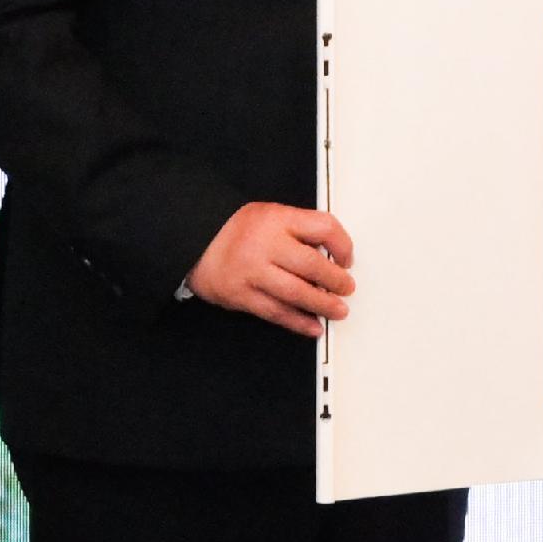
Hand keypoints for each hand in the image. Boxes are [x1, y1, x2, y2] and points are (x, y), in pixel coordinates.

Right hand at [186, 202, 354, 338]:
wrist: (195, 241)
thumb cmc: (238, 230)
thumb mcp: (272, 215)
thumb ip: (300, 231)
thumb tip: (333, 256)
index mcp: (278, 219)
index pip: (324, 228)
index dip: (343, 246)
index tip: (347, 259)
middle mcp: (265, 245)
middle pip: (312, 265)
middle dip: (336, 281)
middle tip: (346, 288)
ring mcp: (252, 272)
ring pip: (296, 293)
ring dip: (322, 305)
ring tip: (337, 310)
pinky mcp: (240, 295)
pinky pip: (275, 312)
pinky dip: (297, 322)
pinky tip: (312, 325)